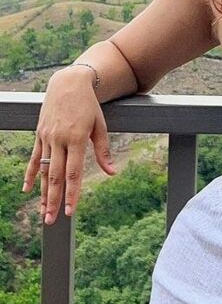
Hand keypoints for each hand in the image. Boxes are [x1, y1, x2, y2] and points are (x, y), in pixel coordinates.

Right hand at [22, 67, 116, 224]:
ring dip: (42, 194)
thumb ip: (103, 151)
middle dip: (54, 201)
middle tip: (52, 220)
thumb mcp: (99, 126)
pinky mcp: (40, 135)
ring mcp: (47, 138)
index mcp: (76, 139)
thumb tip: (112, 173)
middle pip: (55, 177)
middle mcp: (59, 140)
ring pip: (43, 171)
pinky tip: (27, 190)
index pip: (73, 173)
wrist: (68, 83)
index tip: (71, 211)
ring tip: (42, 212)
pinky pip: (34, 159)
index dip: (72, 194)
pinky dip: (30, 175)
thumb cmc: (88, 105)